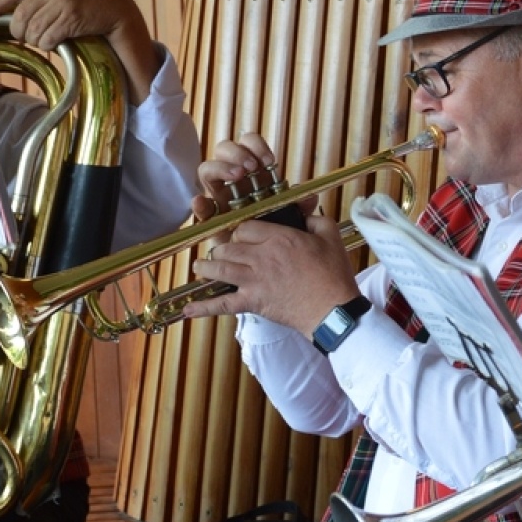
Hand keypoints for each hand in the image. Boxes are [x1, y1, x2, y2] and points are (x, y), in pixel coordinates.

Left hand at [0, 0, 161, 102]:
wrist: (117, 8)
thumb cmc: (86, 3)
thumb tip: (11, 16)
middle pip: (19, 19)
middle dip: (23, 34)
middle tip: (33, 38)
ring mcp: (62, 1)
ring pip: (32, 33)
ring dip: (39, 42)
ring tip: (51, 39)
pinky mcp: (72, 17)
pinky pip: (47, 40)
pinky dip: (50, 46)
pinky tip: (59, 43)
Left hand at [181, 132, 352, 330]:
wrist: (333, 310)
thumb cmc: (334, 274)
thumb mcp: (330, 236)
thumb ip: (314, 219)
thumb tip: (305, 211)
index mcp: (279, 237)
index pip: (245, 227)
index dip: (242, 230)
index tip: (244, 236)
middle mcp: (262, 256)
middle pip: (228, 245)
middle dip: (225, 248)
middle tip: (224, 252)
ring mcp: (254, 280)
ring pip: (219, 268)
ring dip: (207, 267)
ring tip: (201, 266)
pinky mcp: (252, 302)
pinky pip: (222, 304)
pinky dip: (203, 307)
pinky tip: (187, 309)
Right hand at [189, 134, 316, 228]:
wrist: (261, 255)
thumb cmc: (274, 228)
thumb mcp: (292, 214)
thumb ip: (301, 206)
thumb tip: (310, 197)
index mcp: (253, 171)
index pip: (248, 144)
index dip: (256, 146)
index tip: (269, 161)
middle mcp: (232, 178)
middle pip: (224, 149)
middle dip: (237, 153)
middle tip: (250, 168)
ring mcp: (218, 194)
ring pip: (208, 168)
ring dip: (221, 168)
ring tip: (237, 176)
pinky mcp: (209, 216)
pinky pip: (200, 206)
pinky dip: (199, 203)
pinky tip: (202, 202)